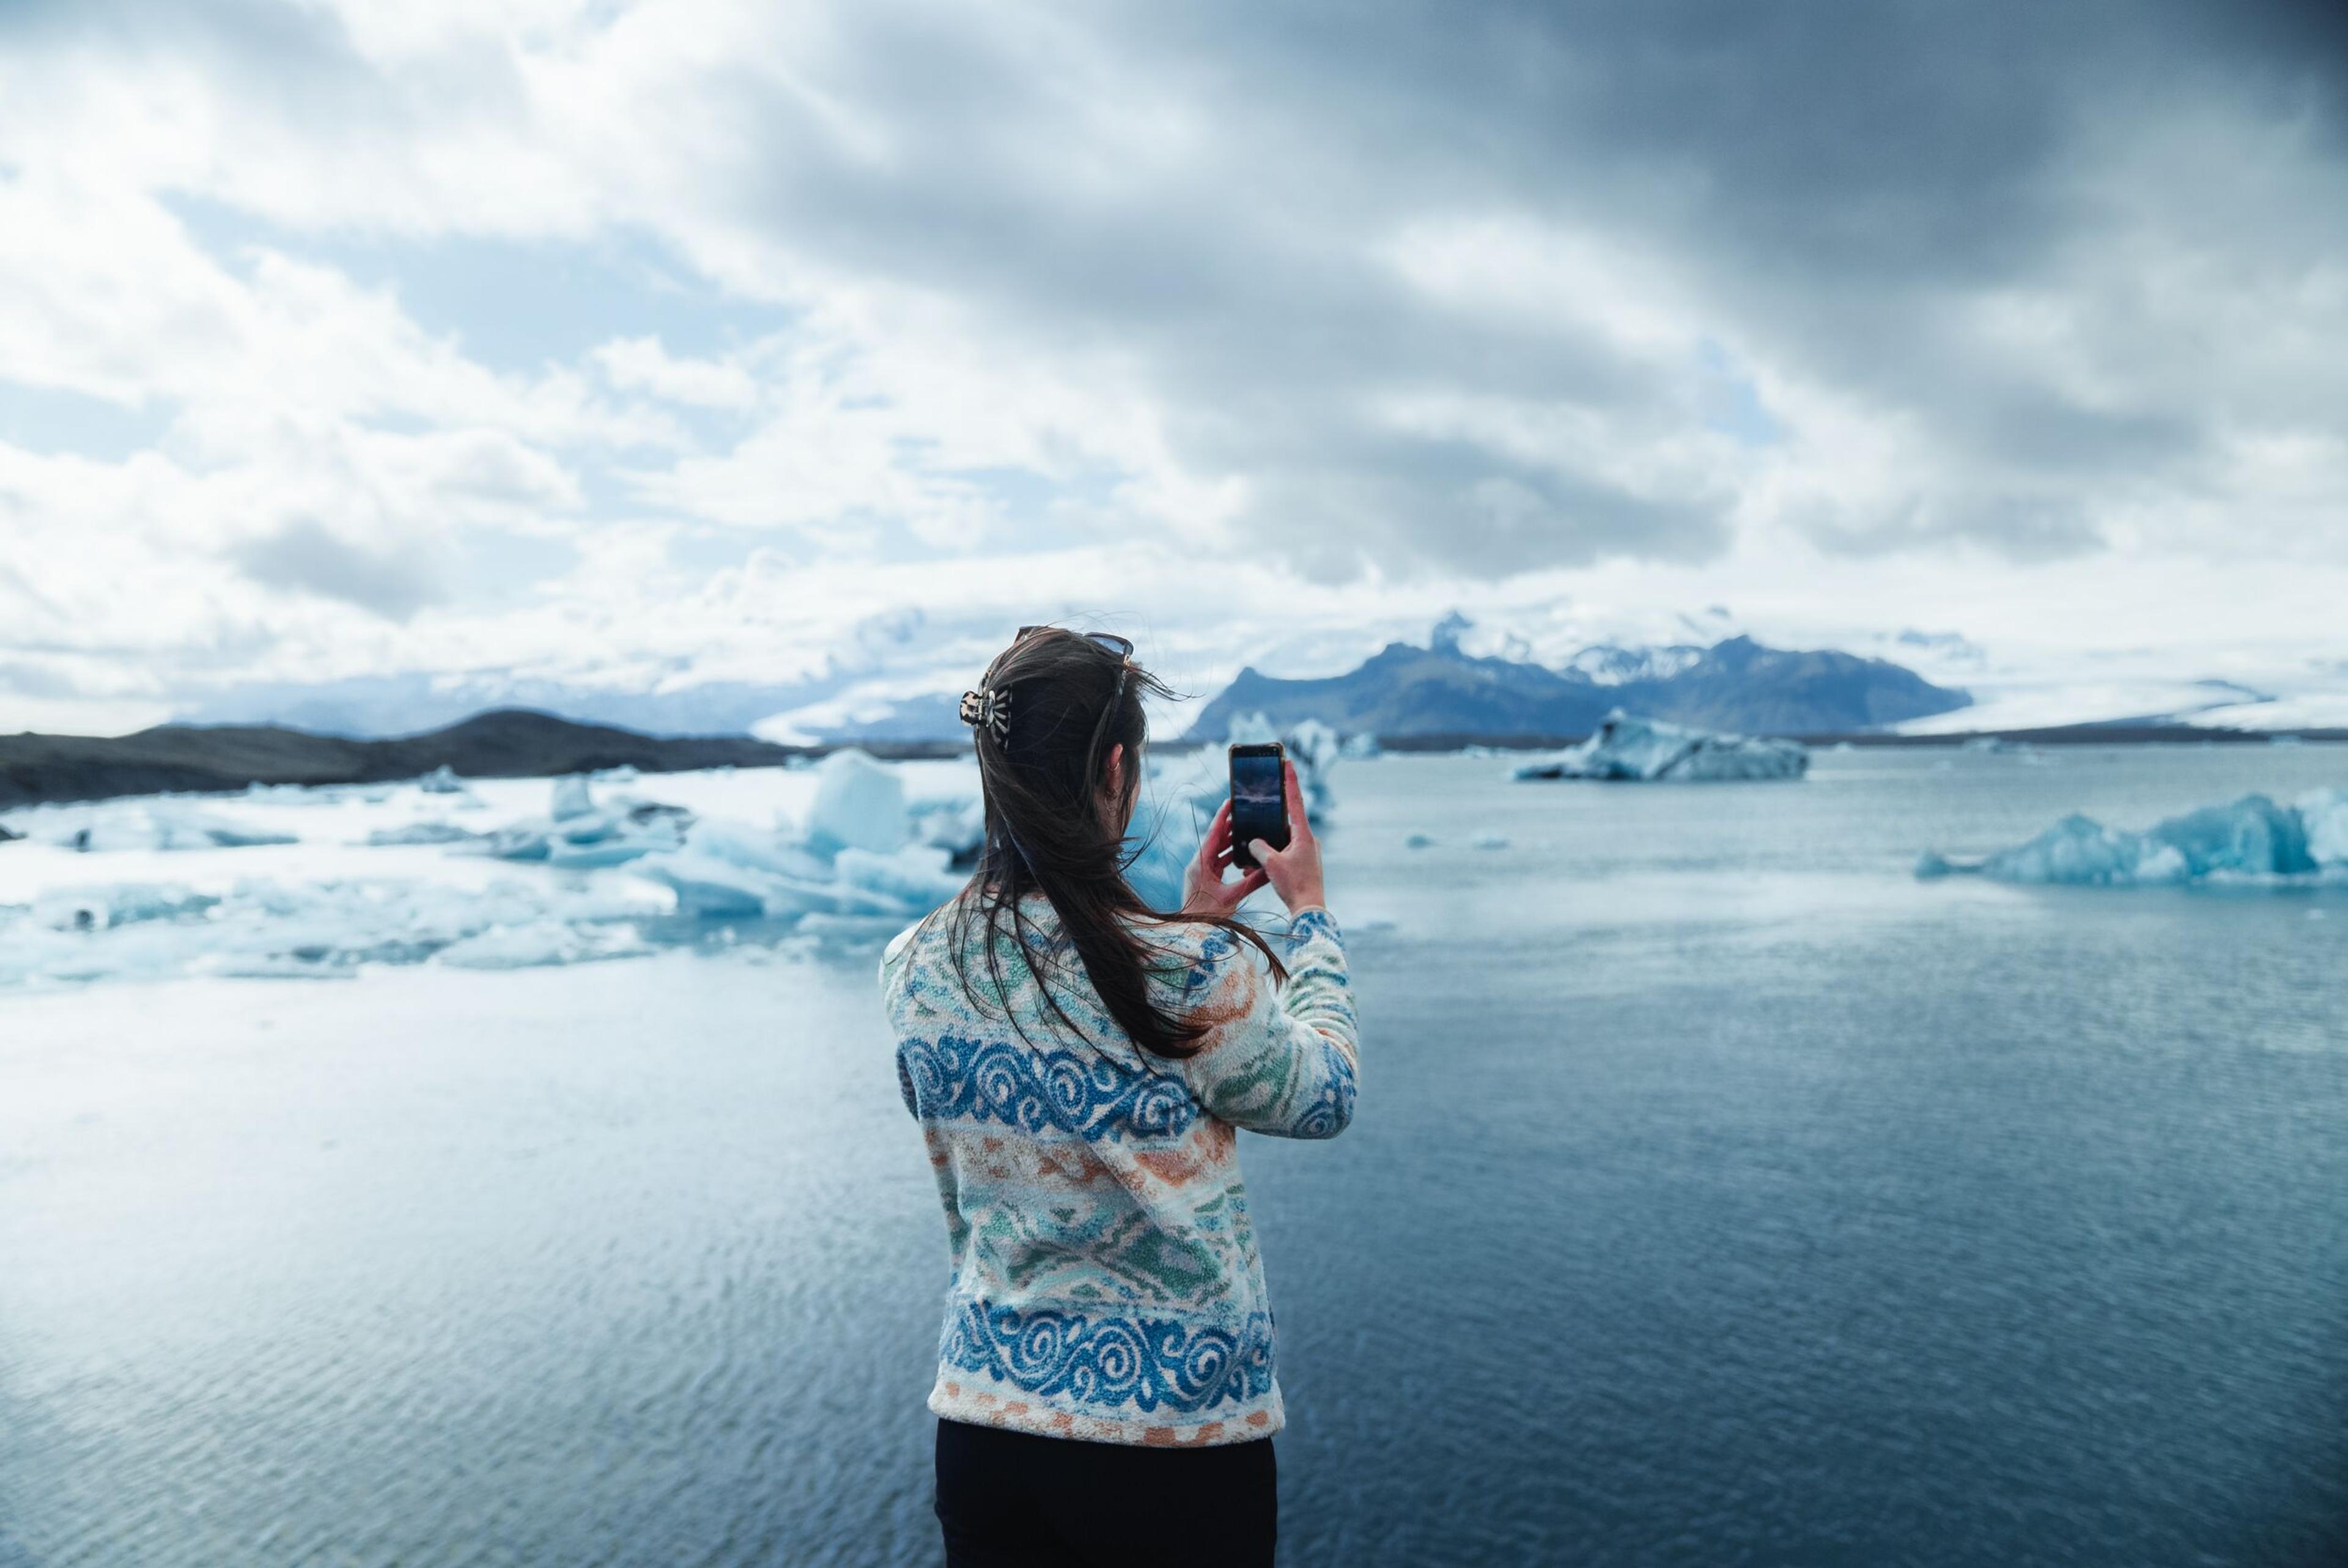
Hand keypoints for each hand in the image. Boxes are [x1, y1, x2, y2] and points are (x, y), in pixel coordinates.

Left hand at [1180, 798, 1268, 917]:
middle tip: (1246, 815)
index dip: (1222, 817)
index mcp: (1200, 863)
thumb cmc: (1208, 916)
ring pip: (1217, 851)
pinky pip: (1218, 862)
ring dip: (1231, 843)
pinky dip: (1229, 857)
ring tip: (1248, 832)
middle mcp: (1198, 864)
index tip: (1231, 801)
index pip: (1213, 834)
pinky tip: (1243, 855)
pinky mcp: (1204, 879)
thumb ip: (1251, 882)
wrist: (1193, 932)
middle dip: (1230, 828)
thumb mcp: (1232, 897)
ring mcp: (1200, 871)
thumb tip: (1269, 869)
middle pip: (1215, 839)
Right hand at [1245, 760, 1325, 916]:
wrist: (1310, 909)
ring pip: (1282, 840)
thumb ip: (1259, 847)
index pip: (1295, 800)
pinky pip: (1285, 853)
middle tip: (1260, 811)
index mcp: (1303, 834)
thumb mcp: (1271, 864)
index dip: (1290, 780)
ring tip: (1254, 861)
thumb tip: (1253, 842)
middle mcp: (1308, 839)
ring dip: (1267, 848)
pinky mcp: (1304, 862)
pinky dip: (1272, 859)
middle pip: (1285, 821)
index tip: (1288, 761)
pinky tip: (1259, 870)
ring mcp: (1307, 851)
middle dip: (1269, 822)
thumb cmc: (1294, 885)